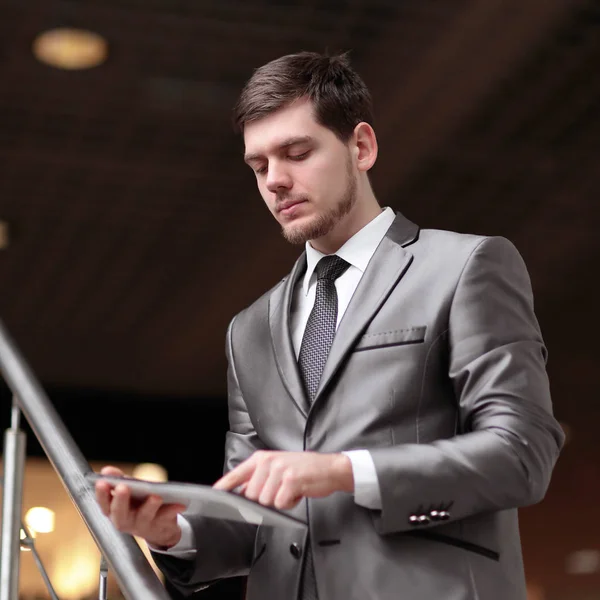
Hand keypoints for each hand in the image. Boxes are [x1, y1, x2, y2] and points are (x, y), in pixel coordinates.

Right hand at [94, 466, 185, 548]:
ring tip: (155, 497)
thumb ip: (118, 480)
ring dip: (149, 506)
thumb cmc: (139, 505)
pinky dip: (172, 510)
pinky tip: (179, 504)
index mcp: (114, 511)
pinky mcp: (159, 526)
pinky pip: (166, 518)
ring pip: (144, 517)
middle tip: (123, 488)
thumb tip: (107, 470)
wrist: (159, 529)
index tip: (101, 482)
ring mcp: (142, 525)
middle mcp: (125, 521)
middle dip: (120, 501)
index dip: (101, 494)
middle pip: (119, 514)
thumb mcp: (129, 491)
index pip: (103, 504)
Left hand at [213, 451, 353, 509]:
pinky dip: (290, 503)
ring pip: (266, 502)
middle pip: (252, 495)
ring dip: (280, 501)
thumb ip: (259, 478)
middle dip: (267, 499)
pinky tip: (298, 492)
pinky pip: (281, 503)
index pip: (238, 473)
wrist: (330, 468)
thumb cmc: (303, 470)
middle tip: (282, 489)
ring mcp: (279, 470)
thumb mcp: (278, 468)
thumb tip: (242, 493)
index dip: (225, 485)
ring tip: (291, 489)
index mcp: (262, 458)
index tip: (213, 494)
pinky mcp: (291, 480)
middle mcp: (268, 462)